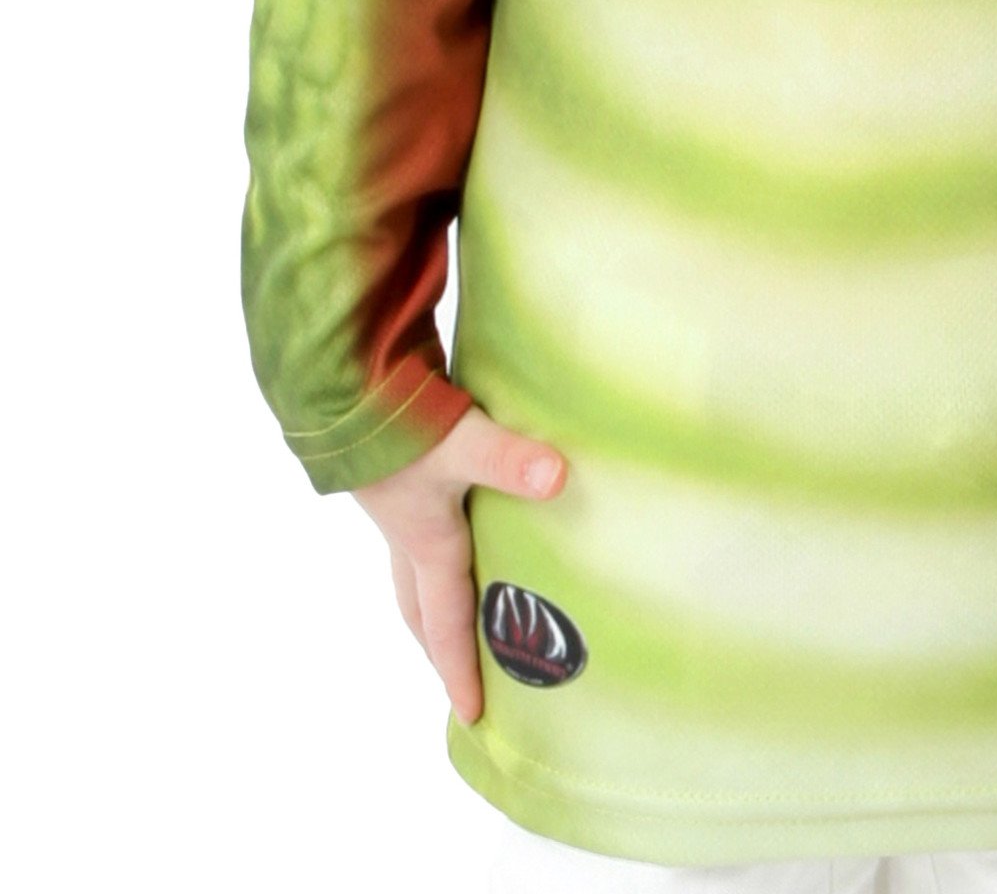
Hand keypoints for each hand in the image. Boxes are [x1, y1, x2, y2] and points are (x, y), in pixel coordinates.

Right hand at [351, 405, 567, 724]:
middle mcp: (407, 534)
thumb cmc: (398, 422)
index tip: (472, 714)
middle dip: (439, 645)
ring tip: (453, 615)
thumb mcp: (462, 442)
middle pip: (419, 608)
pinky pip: (411, 535)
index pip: (447, 622)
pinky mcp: (395, 474)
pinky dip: (427, 553)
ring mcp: (396, 506)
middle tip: (457, 677)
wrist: (340, 381)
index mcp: (427, 544)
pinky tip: (447, 528)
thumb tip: (557, 478)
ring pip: (410, 573)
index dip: (460, 669)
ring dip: (428, 601)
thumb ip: (509, 459)